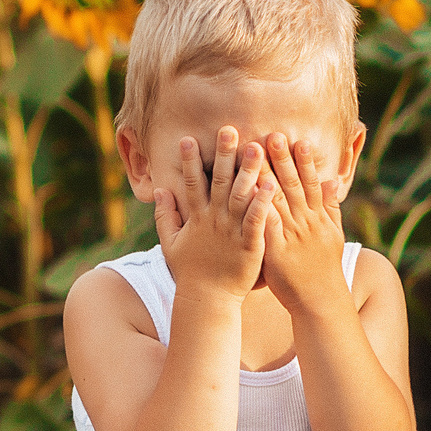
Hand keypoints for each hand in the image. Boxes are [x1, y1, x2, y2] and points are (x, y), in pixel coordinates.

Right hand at [153, 127, 272, 299]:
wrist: (208, 300)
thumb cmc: (190, 272)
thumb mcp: (170, 243)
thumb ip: (165, 216)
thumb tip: (159, 190)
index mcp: (196, 218)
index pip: (192, 183)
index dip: (189, 161)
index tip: (189, 138)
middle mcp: (214, 220)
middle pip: (219, 182)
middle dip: (224, 155)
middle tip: (230, 129)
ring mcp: (232, 232)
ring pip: (241, 196)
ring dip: (248, 171)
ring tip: (256, 147)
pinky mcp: (250, 245)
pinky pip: (257, 220)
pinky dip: (263, 203)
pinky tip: (271, 185)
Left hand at [258, 132, 348, 319]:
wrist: (320, 301)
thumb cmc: (323, 268)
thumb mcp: (334, 235)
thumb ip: (331, 207)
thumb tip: (334, 181)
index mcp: (317, 217)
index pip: (311, 183)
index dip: (305, 162)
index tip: (298, 139)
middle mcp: (305, 222)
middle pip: (293, 186)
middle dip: (283, 160)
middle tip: (273, 134)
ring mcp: (291, 236)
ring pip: (277, 200)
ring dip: (266, 175)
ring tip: (255, 154)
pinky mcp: (276, 251)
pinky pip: (265, 225)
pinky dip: (258, 207)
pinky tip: (248, 192)